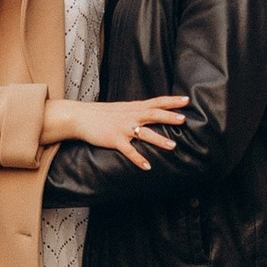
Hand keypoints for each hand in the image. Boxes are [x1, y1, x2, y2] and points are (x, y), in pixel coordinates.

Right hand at [51, 92, 189, 168]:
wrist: (80, 117)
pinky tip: (147, 166)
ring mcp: (122, 128)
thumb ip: (137, 110)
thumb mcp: (122, 108)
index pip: (156, 102)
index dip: (171, 101)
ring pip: (144, 133)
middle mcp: (130, 116)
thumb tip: (153, 112)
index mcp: (134, 107)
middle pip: (153, 114)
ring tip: (173, 145)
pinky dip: (138, 159)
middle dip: (169, 117)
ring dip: (159, 139)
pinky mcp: (114, 140)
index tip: (186, 100)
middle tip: (184, 119)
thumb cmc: (103, 114)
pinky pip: (128, 151)